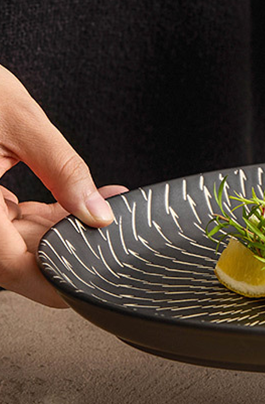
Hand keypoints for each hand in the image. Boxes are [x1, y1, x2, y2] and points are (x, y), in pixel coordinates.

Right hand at [0, 65, 125, 306]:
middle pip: (20, 259)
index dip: (56, 283)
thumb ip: (62, 169)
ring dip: (61, 231)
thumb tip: (97, 212)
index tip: (94, 281)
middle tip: (112, 233)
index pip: (15, 268)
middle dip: (69, 250)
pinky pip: (12, 222)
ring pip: (18, 243)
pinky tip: (79, 198)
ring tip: (104, 205)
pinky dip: (46, 216)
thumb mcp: (19, 120)